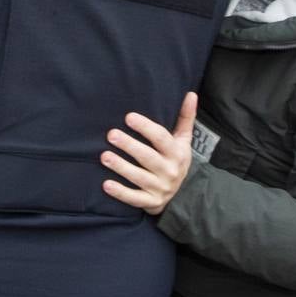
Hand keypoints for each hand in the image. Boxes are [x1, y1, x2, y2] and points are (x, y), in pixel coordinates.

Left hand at [100, 91, 197, 214]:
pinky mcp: (150, 202)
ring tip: (104, 156)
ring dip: (121, 167)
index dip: (146, 128)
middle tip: (111, 134)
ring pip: (139, 177)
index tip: (128, 117)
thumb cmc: (175, 159)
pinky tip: (106, 184)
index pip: (161, 138)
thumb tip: (191, 94)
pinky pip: (134, 198)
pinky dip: (120, 192)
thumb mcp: (183, 140)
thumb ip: (185, 117)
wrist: (181, 195)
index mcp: (177, 153)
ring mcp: (160, 188)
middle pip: (148, 157)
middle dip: (129, 145)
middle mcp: (170, 171)